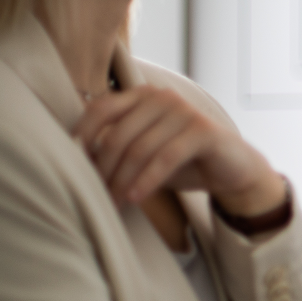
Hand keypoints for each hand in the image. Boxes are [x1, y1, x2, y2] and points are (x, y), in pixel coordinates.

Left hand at [71, 85, 285, 214]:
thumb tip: (72, 161)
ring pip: (140, 149)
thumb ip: (117, 148)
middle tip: (96, 197)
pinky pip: (166, 157)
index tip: (70, 165)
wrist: (231, 169)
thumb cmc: (182, 161)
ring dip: (122, 181)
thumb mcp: (144, 152)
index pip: (100, 109)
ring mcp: (184, 111)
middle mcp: (161, 97)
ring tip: (114, 204)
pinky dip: (147, 180)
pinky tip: (136, 198)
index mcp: (142, 96)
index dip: (82, 136)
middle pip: (118, 135)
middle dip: (103, 170)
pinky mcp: (203, 130)